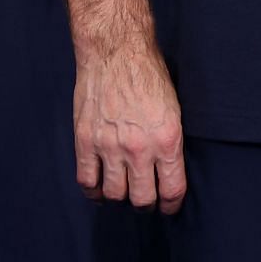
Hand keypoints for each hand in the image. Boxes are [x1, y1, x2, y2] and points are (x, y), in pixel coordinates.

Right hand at [74, 39, 185, 211]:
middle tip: (147, 200)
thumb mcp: (175, 109)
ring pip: (114, 194)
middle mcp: (139, 148)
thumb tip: (170, 169)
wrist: (116, 53)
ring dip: (120, 197)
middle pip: (142, 199)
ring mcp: (109, 147)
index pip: (172, 190)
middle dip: (147, 205)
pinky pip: (86, 181)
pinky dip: (94, 191)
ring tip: (124, 192)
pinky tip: (100, 188)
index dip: (171, 205)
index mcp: (167, 139)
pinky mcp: (85, 142)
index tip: (170, 208)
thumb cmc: (150, 76)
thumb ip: (171, 142)